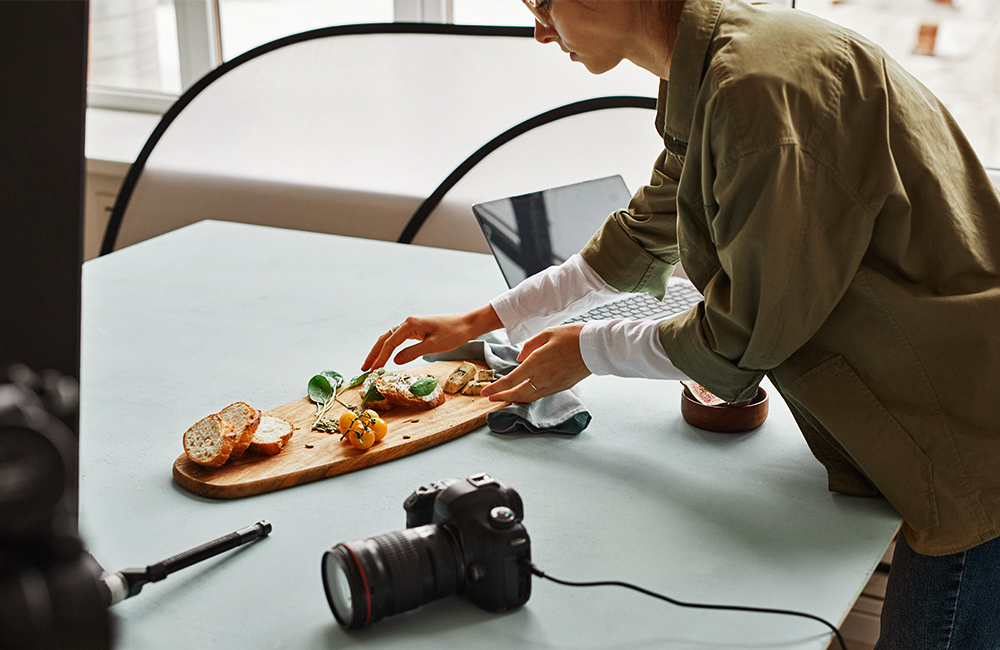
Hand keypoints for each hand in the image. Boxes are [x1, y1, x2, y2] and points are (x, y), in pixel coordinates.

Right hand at [362, 305, 501, 370]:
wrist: (467, 324)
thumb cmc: (454, 334)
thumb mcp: (434, 346)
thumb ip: (413, 353)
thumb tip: (394, 360)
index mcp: (411, 324)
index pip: (390, 343)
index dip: (380, 357)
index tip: (373, 370)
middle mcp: (408, 322)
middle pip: (385, 338)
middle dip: (374, 354)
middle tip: (364, 369)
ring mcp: (412, 325)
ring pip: (390, 338)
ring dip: (380, 351)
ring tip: (371, 365)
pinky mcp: (417, 329)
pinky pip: (398, 339)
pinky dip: (390, 348)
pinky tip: (387, 357)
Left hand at [480, 324, 590, 402]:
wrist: (595, 347)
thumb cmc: (571, 336)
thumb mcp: (546, 334)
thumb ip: (528, 346)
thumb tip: (519, 358)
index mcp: (536, 362)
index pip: (511, 380)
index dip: (496, 388)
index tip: (485, 392)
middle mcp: (543, 377)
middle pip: (518, 394)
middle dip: (501, 397)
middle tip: (490, 398)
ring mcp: (553, 385)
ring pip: (529, 397)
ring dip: (514, 398)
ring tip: (504, 397)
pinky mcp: (561, 387)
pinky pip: (540, 395)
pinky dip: (528, 396)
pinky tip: (523, 392)